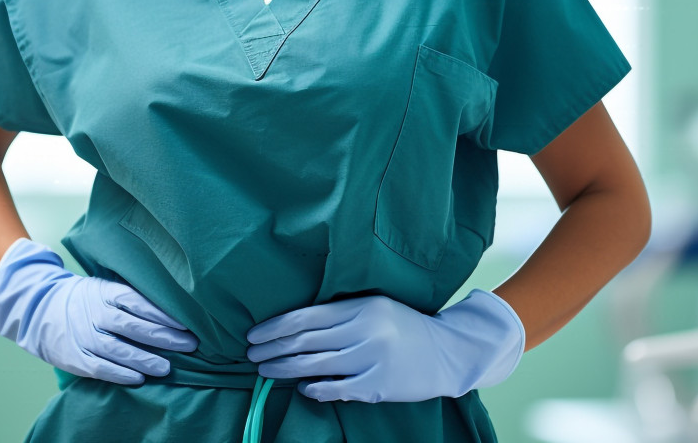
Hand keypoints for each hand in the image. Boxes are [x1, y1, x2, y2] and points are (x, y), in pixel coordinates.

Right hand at [0, 238, 198, 384]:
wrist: (42, 309)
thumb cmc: (87, 298)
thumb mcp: (106, 287)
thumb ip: (132, 296)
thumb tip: (170, 302)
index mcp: (108, 292)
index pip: (139, 302)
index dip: (163, 313)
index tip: (186, 322)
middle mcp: (97, 313)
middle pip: (133, 325)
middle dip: (163, 336)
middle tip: (189, 344)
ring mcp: (85, 335)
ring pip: (118, 349)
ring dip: (144, 359)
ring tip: (167, 368)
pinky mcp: (76, 356)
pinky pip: (100, 368)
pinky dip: (120, 374)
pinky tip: (139, 379)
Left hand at [246, 289, 523, 402]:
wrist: (447, 351)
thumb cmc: (403, 326)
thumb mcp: (374, 307)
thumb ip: (340, 313)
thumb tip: (295, 325)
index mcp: (361, 307)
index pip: (307, 316)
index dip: (276, 326)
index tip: (254, 333)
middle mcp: (365, 331)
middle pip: (307, 342)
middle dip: (273, 349)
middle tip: (250, 354)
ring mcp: (372, 361)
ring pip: (316, 366)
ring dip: (285, 369)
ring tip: (265, 371)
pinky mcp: (379, 387)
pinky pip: (338, 390)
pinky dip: (316, 389)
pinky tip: (302, 387)